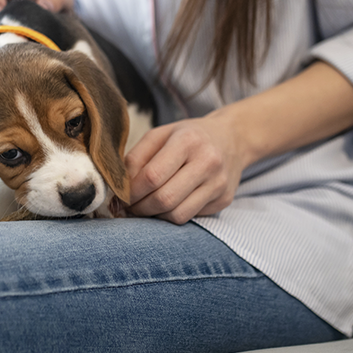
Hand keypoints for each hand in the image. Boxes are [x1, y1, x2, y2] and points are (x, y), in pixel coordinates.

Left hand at [124, 114, 247, 224]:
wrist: (232, 139)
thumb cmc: (188, 137)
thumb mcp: (160, 135)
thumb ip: (136, 157)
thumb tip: (119, 187)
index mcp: (188, 141)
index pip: (152, 176)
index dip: (131, 192)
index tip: (120, 196)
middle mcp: (208, 162)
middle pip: (164, 199)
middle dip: (139, 208)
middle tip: (128, 207)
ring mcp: (218, 184)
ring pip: (177, 215)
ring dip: (154, 216)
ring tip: (145, 207)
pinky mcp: (224, 200)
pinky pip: (189, 217)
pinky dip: (171, 215)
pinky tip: (166, 205)